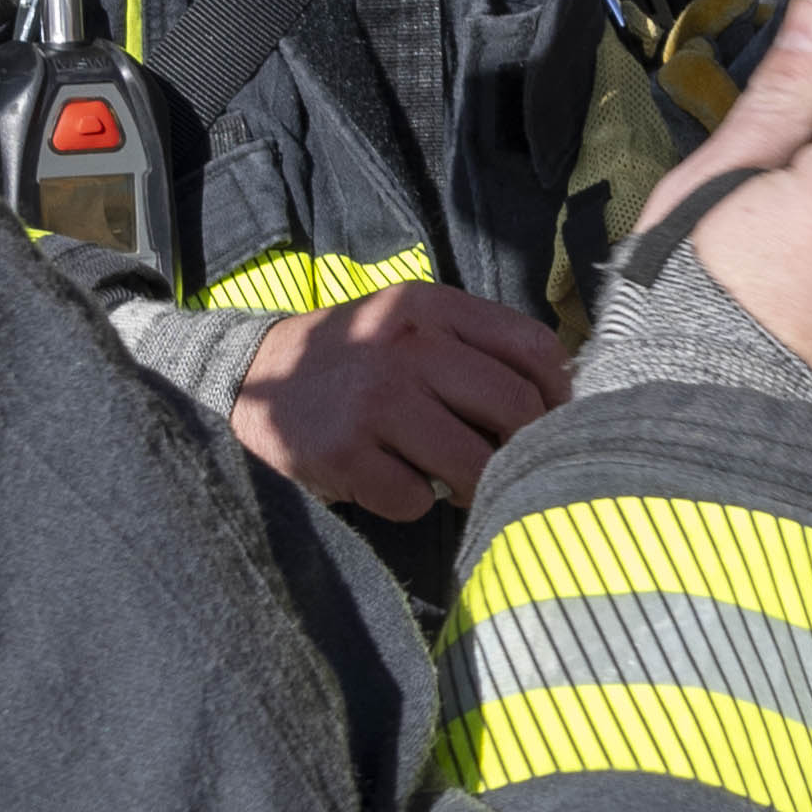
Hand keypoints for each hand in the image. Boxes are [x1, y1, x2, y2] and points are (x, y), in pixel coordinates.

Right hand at [228, 283, 572, 518]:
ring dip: (474, 486)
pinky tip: (392, 481)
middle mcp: (408, 347)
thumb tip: (555, 401)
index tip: (548, 422)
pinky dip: (414, 502)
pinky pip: (414, 499)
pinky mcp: (344, 452)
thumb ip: (475, 344)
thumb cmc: (355, 355)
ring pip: (472, 464)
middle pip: (514, 410)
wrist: (254, 372)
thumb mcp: (411, 321)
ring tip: (455, 482)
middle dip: (522, 450)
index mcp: (432, 308)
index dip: (557, 396)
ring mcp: (375, 401)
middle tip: (506, 463)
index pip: (534, 349)